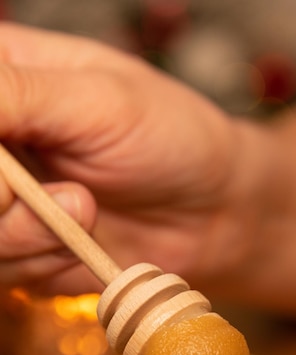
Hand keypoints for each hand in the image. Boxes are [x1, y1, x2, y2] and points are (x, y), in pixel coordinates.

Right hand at [0, 22, 257, 295]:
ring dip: (26, 235)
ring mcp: (4, 202)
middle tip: (68, 195)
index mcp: (5, 81)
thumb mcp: (99, 101)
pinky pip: (3, 271)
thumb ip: (19, 95)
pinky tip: (84, 244)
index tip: (13, 176)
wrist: (213, 213)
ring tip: (87, 210)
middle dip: (0, 201)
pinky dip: (42, 262)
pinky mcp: (21, 251)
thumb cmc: (171, 139)